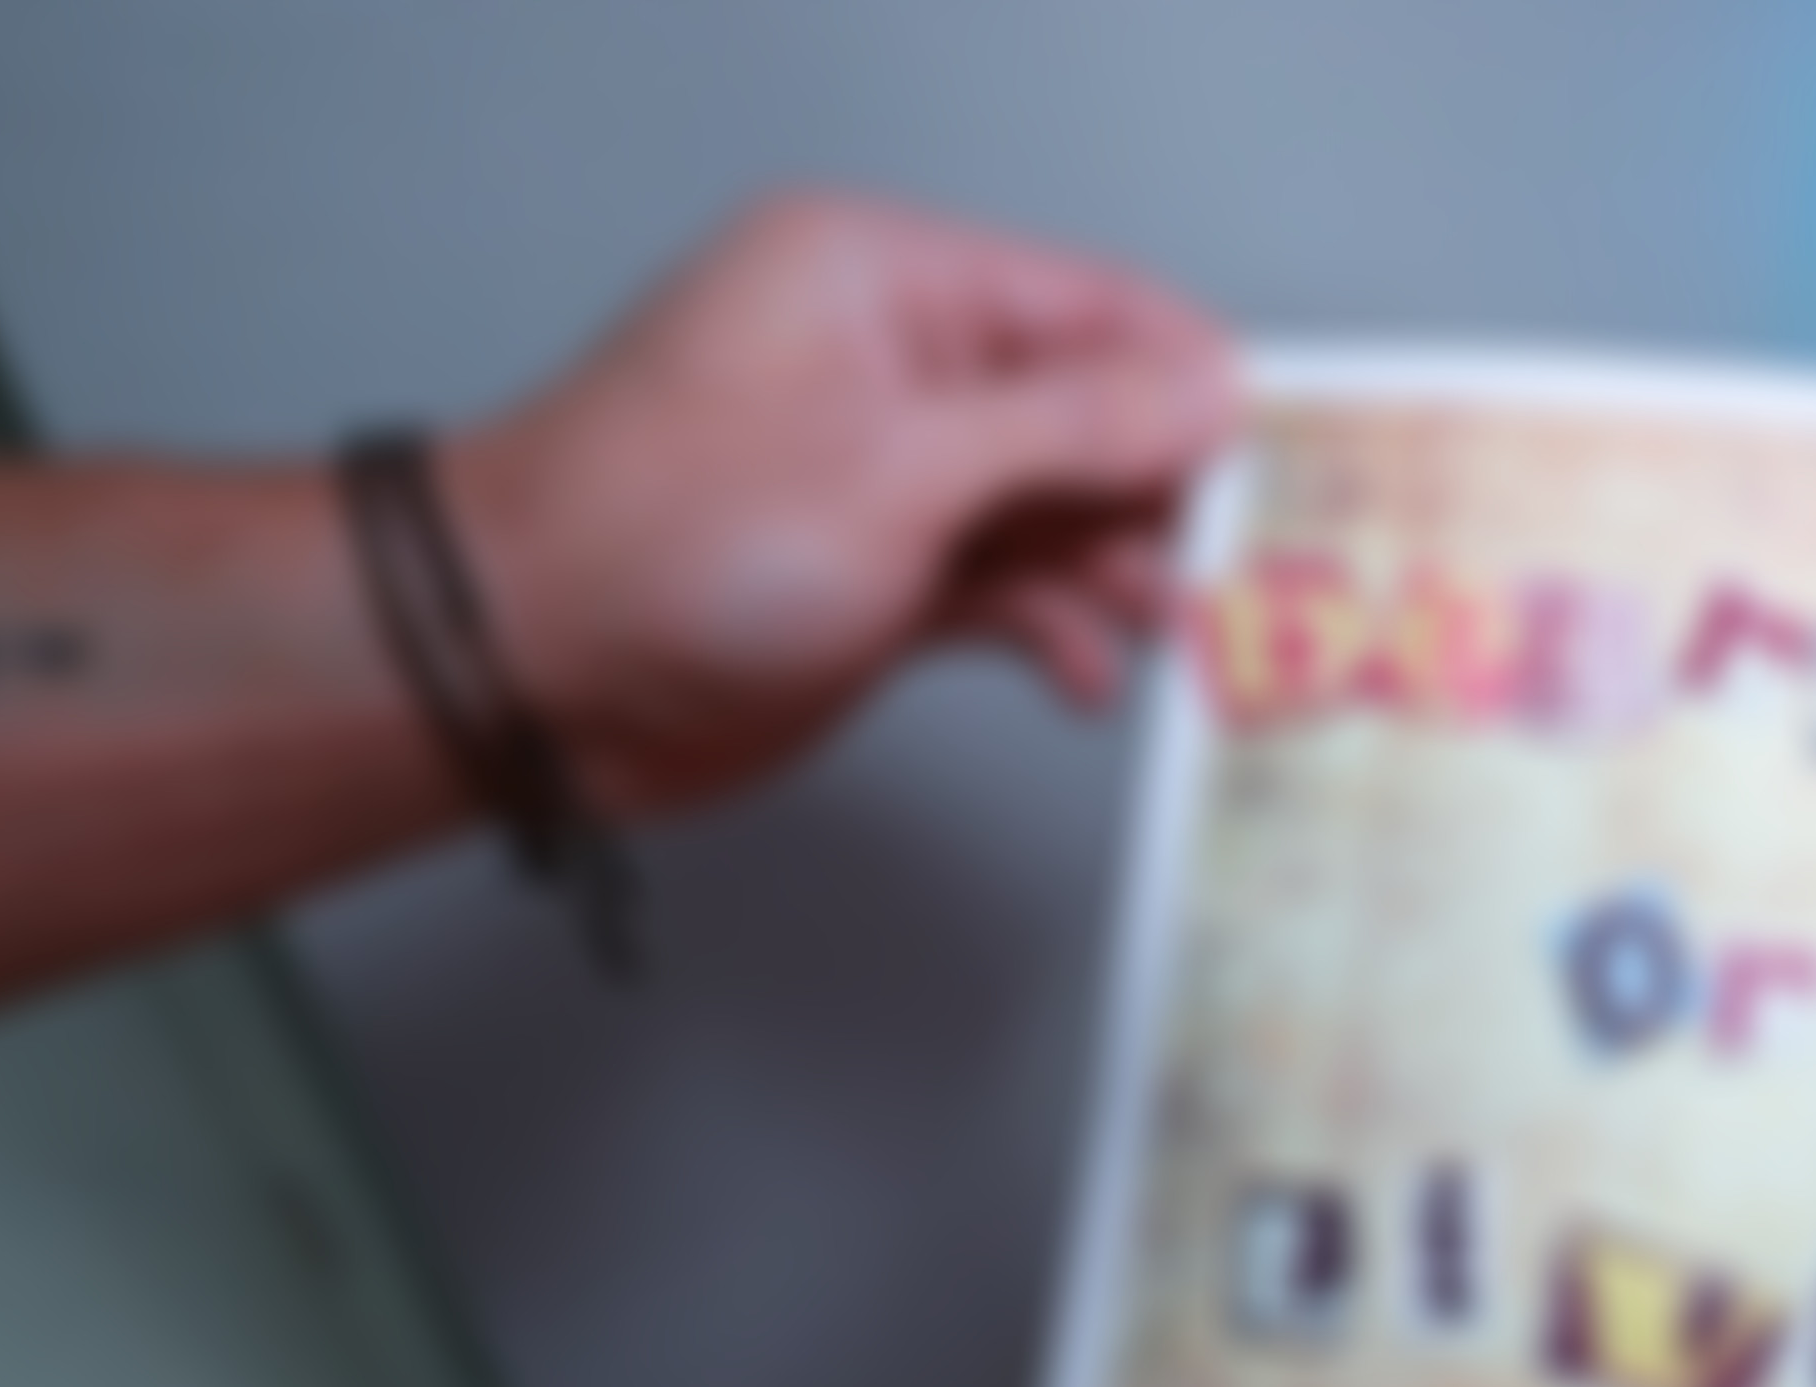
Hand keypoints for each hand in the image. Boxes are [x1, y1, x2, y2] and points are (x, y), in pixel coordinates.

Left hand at [444, 191, 1235, 815]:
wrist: (527, 671)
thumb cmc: (663, 536)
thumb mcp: (900, 466)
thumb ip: (1070, 429)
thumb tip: (1204, 392)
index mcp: (885, 281)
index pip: (1089, 307)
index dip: (1193, 379)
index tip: (1288, 455)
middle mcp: (894, 367)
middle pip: (1089, 412)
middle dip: (1168, 491)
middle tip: (1247, 568)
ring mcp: (889, 476)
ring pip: (1060, 511)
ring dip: (1121, 574)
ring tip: (1174, 631)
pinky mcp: (882, 577)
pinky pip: (1012, 588)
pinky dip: (1057, 629)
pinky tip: (1085, 676)